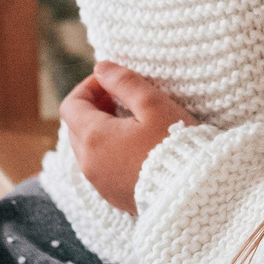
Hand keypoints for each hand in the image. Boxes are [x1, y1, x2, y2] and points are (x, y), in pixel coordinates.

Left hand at [59, 61, 194, 214]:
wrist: (191, 192)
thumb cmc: (174, 145)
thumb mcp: (152, 104)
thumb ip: (124, 82)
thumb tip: (101, 67)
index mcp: (94, 137)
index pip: (71, 105)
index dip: (88, 87)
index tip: (110, 82)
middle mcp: (89, 163)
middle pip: (76, 127)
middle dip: (94, 108)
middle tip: (121, 98)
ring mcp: (100, 183)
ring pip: (88, 149)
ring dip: (101, 130)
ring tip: (131, 122)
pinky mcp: (113, 196)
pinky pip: (101, 168)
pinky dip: (110, 152)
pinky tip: (136, 147)